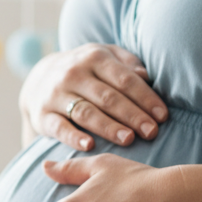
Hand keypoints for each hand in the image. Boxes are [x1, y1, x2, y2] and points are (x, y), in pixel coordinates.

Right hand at [19, 44, 168, 151]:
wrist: (39, 78)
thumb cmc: (85, 70)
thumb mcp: (105, 56)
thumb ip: (127, 64)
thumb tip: (146, 76)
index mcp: (95, 58)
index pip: (125, 80)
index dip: (145, 98)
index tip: (162, 116)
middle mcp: (74, 74)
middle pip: (108, 97)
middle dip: (132, 115)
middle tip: (151, 132)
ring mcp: (57, 95)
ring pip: (86, 112)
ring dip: (109, 127)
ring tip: (129, 139)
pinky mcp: (43, 115)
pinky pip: (59, 127)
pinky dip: (74, 137)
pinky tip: (90, 145)